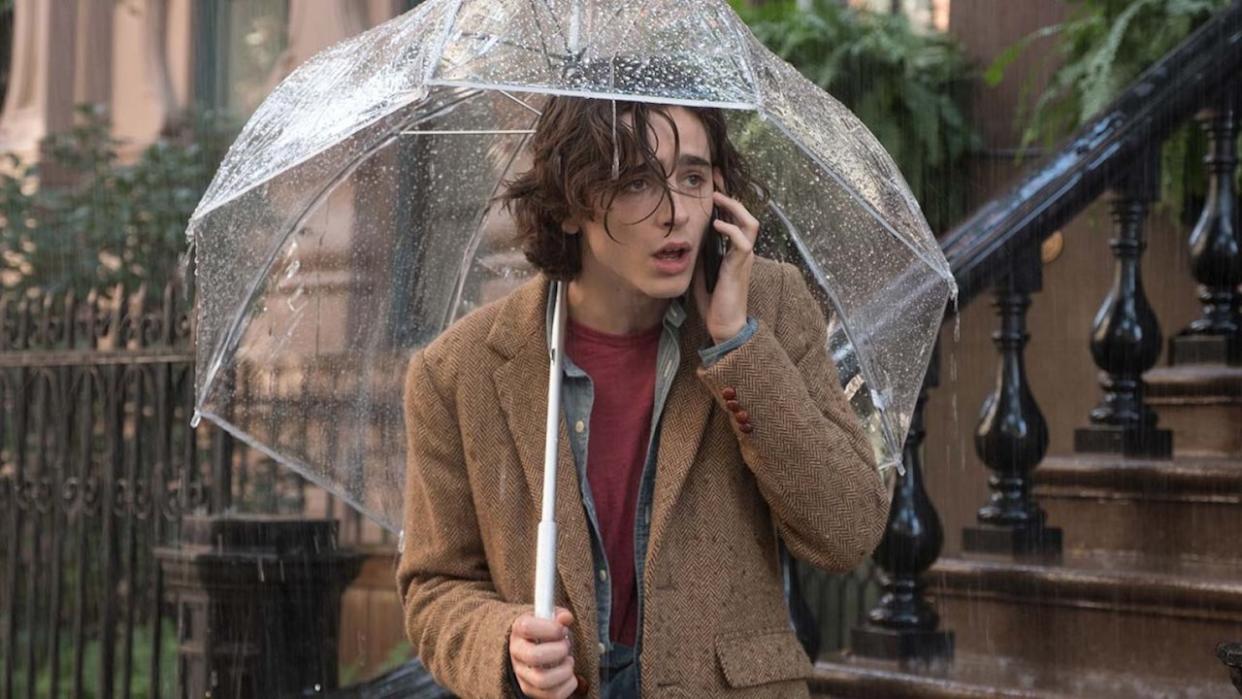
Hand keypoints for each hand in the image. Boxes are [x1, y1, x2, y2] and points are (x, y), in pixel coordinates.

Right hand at [509, 607, 578, 698]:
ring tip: (568, 661)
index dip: (550, 628)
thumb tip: (566, 618)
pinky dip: (568, 685)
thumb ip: (559, 615)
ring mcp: (522, 674)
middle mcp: (517, 653)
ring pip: (543, 680)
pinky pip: (552, 695)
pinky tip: (569, 674)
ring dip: (564, 670)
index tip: (562, 629)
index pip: (527, 627)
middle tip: (566, 646)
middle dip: (559, 650)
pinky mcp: (531, 690)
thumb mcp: (549, 618)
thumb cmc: (544, 631)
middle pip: (535, 656)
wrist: (531, 646)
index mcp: (519, 630)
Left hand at [693, 175, 759, 343]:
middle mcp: (742, 252)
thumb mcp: (701, 274)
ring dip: (735, 208)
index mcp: (734, 252)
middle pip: (746, 215)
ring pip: (750, 223)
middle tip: (716, 182)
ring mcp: (744, 258)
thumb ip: (699, 257)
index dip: (727, 203)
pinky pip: (742, 241)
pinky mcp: (740, 266)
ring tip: (719, 199)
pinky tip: (716, 226)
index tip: (713, 186)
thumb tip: (688, 242)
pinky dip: (730, 230)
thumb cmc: (715, 303)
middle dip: (732, 197)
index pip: (735, 221)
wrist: (724, 326)